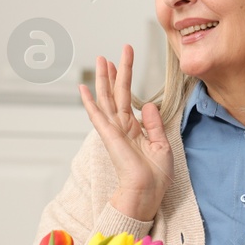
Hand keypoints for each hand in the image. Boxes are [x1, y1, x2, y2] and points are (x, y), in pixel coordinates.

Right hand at [79, 45, 170, 220]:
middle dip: (116, 72)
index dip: (126, 78)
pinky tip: (84, 88)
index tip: (125, 60)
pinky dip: (89, 101)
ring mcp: (114, 131)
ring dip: (104, 78)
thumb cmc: (155, 176)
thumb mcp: (161, 144)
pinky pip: (97, 115)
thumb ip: (154, 124)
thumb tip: (147, 105)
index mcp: (134, 129)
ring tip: (102, 59)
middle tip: (114, 52)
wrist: (147, 192)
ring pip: (107, 98)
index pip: (127, 98)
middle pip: (116, 93)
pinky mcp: (110, 136)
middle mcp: (121, 127)